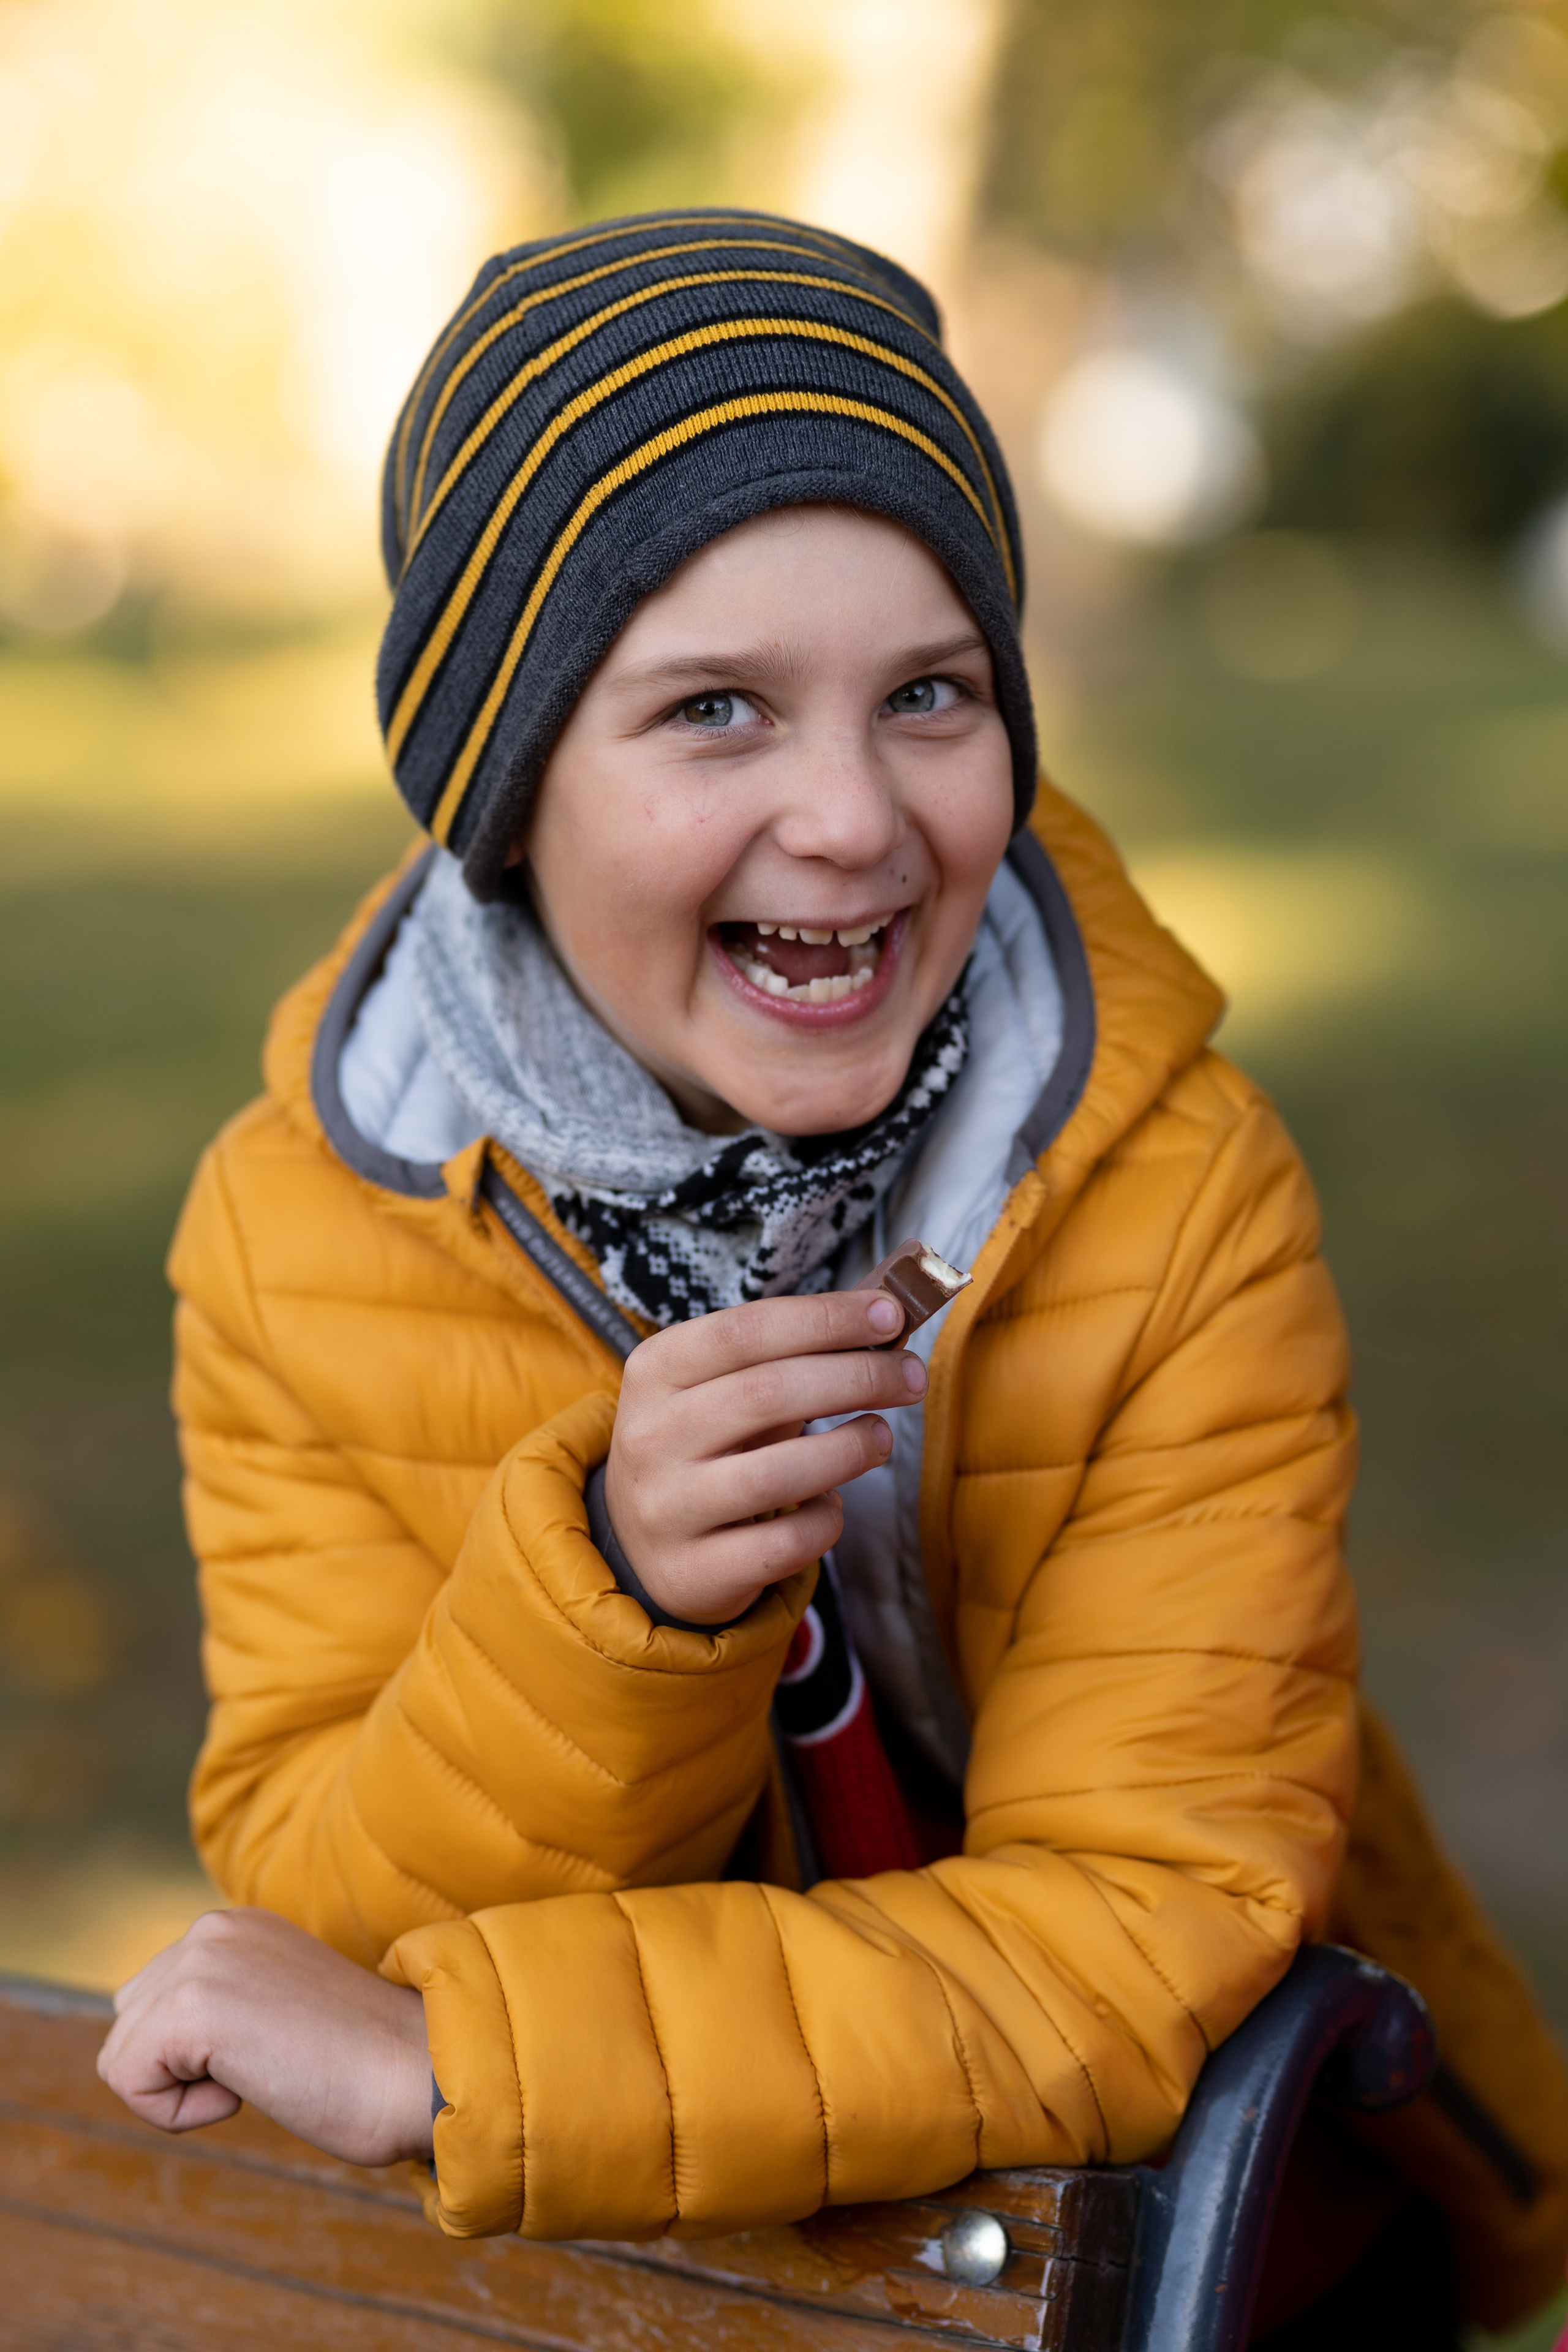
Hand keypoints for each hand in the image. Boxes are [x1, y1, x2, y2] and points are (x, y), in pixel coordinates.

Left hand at [97, 1906, 433, 2168]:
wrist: (417, 2071)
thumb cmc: (364, 2064)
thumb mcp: (280, 2009)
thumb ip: (228, 2004)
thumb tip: (173, 2045)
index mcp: (236, 1927)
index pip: (154, 2003)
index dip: (199, 2057)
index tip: (276, 2050)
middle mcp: (212, 1929)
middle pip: (127, 2027)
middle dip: (178, 2069)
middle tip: (266, 2064)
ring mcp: (199, 1960)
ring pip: (122, 2057)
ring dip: (182, 2089)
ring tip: (261, 2070)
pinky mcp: (189, 2006)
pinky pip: (131, 2084)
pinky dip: (180, 2112)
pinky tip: (248, 2089)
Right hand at [604, 1287, 924, 1624]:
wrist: (644, 1547)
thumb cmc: (706, 1446)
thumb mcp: (722, 1390)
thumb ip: (789, 1358)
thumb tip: (884, 1324)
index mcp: (655, 1370)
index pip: (747, 1329)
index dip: (826, 1318)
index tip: (892, 1314)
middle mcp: (650, 1437)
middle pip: (768, 1393)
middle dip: (858, 1377)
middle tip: (910, 1377)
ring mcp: (667, 1509)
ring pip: (779, 1473)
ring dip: (850, 1448)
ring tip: (881, 1436)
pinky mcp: (695, 1571)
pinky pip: (785, 1544)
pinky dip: (826, 1520)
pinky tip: (832, 1504)